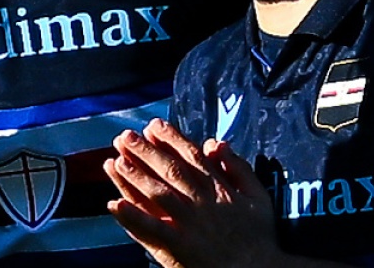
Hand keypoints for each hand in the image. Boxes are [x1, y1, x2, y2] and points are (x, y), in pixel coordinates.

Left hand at [103, 119, 278, 267]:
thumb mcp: (258, 197)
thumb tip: (217, 143)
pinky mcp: (179, 246)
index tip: (152, 125)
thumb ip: (238, 168)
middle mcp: (201, 202)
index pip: (190, 156)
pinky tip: (115, 204)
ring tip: (115, 162)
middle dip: (145, 151)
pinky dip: (133, 217)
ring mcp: (188, 224)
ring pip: (157, 195)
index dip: (170, 138)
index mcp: (219, 188)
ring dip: (134, 177)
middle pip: (169, 170)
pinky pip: (152, 230)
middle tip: (124, 137)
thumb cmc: (259, 236)